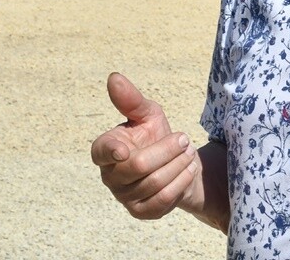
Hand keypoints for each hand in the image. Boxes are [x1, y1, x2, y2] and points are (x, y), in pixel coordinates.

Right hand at [91, 72, 200, 220]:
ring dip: (178, 164)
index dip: (111, 152)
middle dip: (167, 149)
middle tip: (184, 138)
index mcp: (105, 149)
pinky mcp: (141, 212)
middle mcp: (109, 175)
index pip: (101, 152)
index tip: (124, 150)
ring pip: (155, 182)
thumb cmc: (155, 134)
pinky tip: (188, 169)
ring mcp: (123, 196)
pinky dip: (181, 181)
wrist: (176, 164)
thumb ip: (131, 99)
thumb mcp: (147, 113)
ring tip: (188, 152)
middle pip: (139, 165)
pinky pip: (164, 199)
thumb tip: (114, 78)